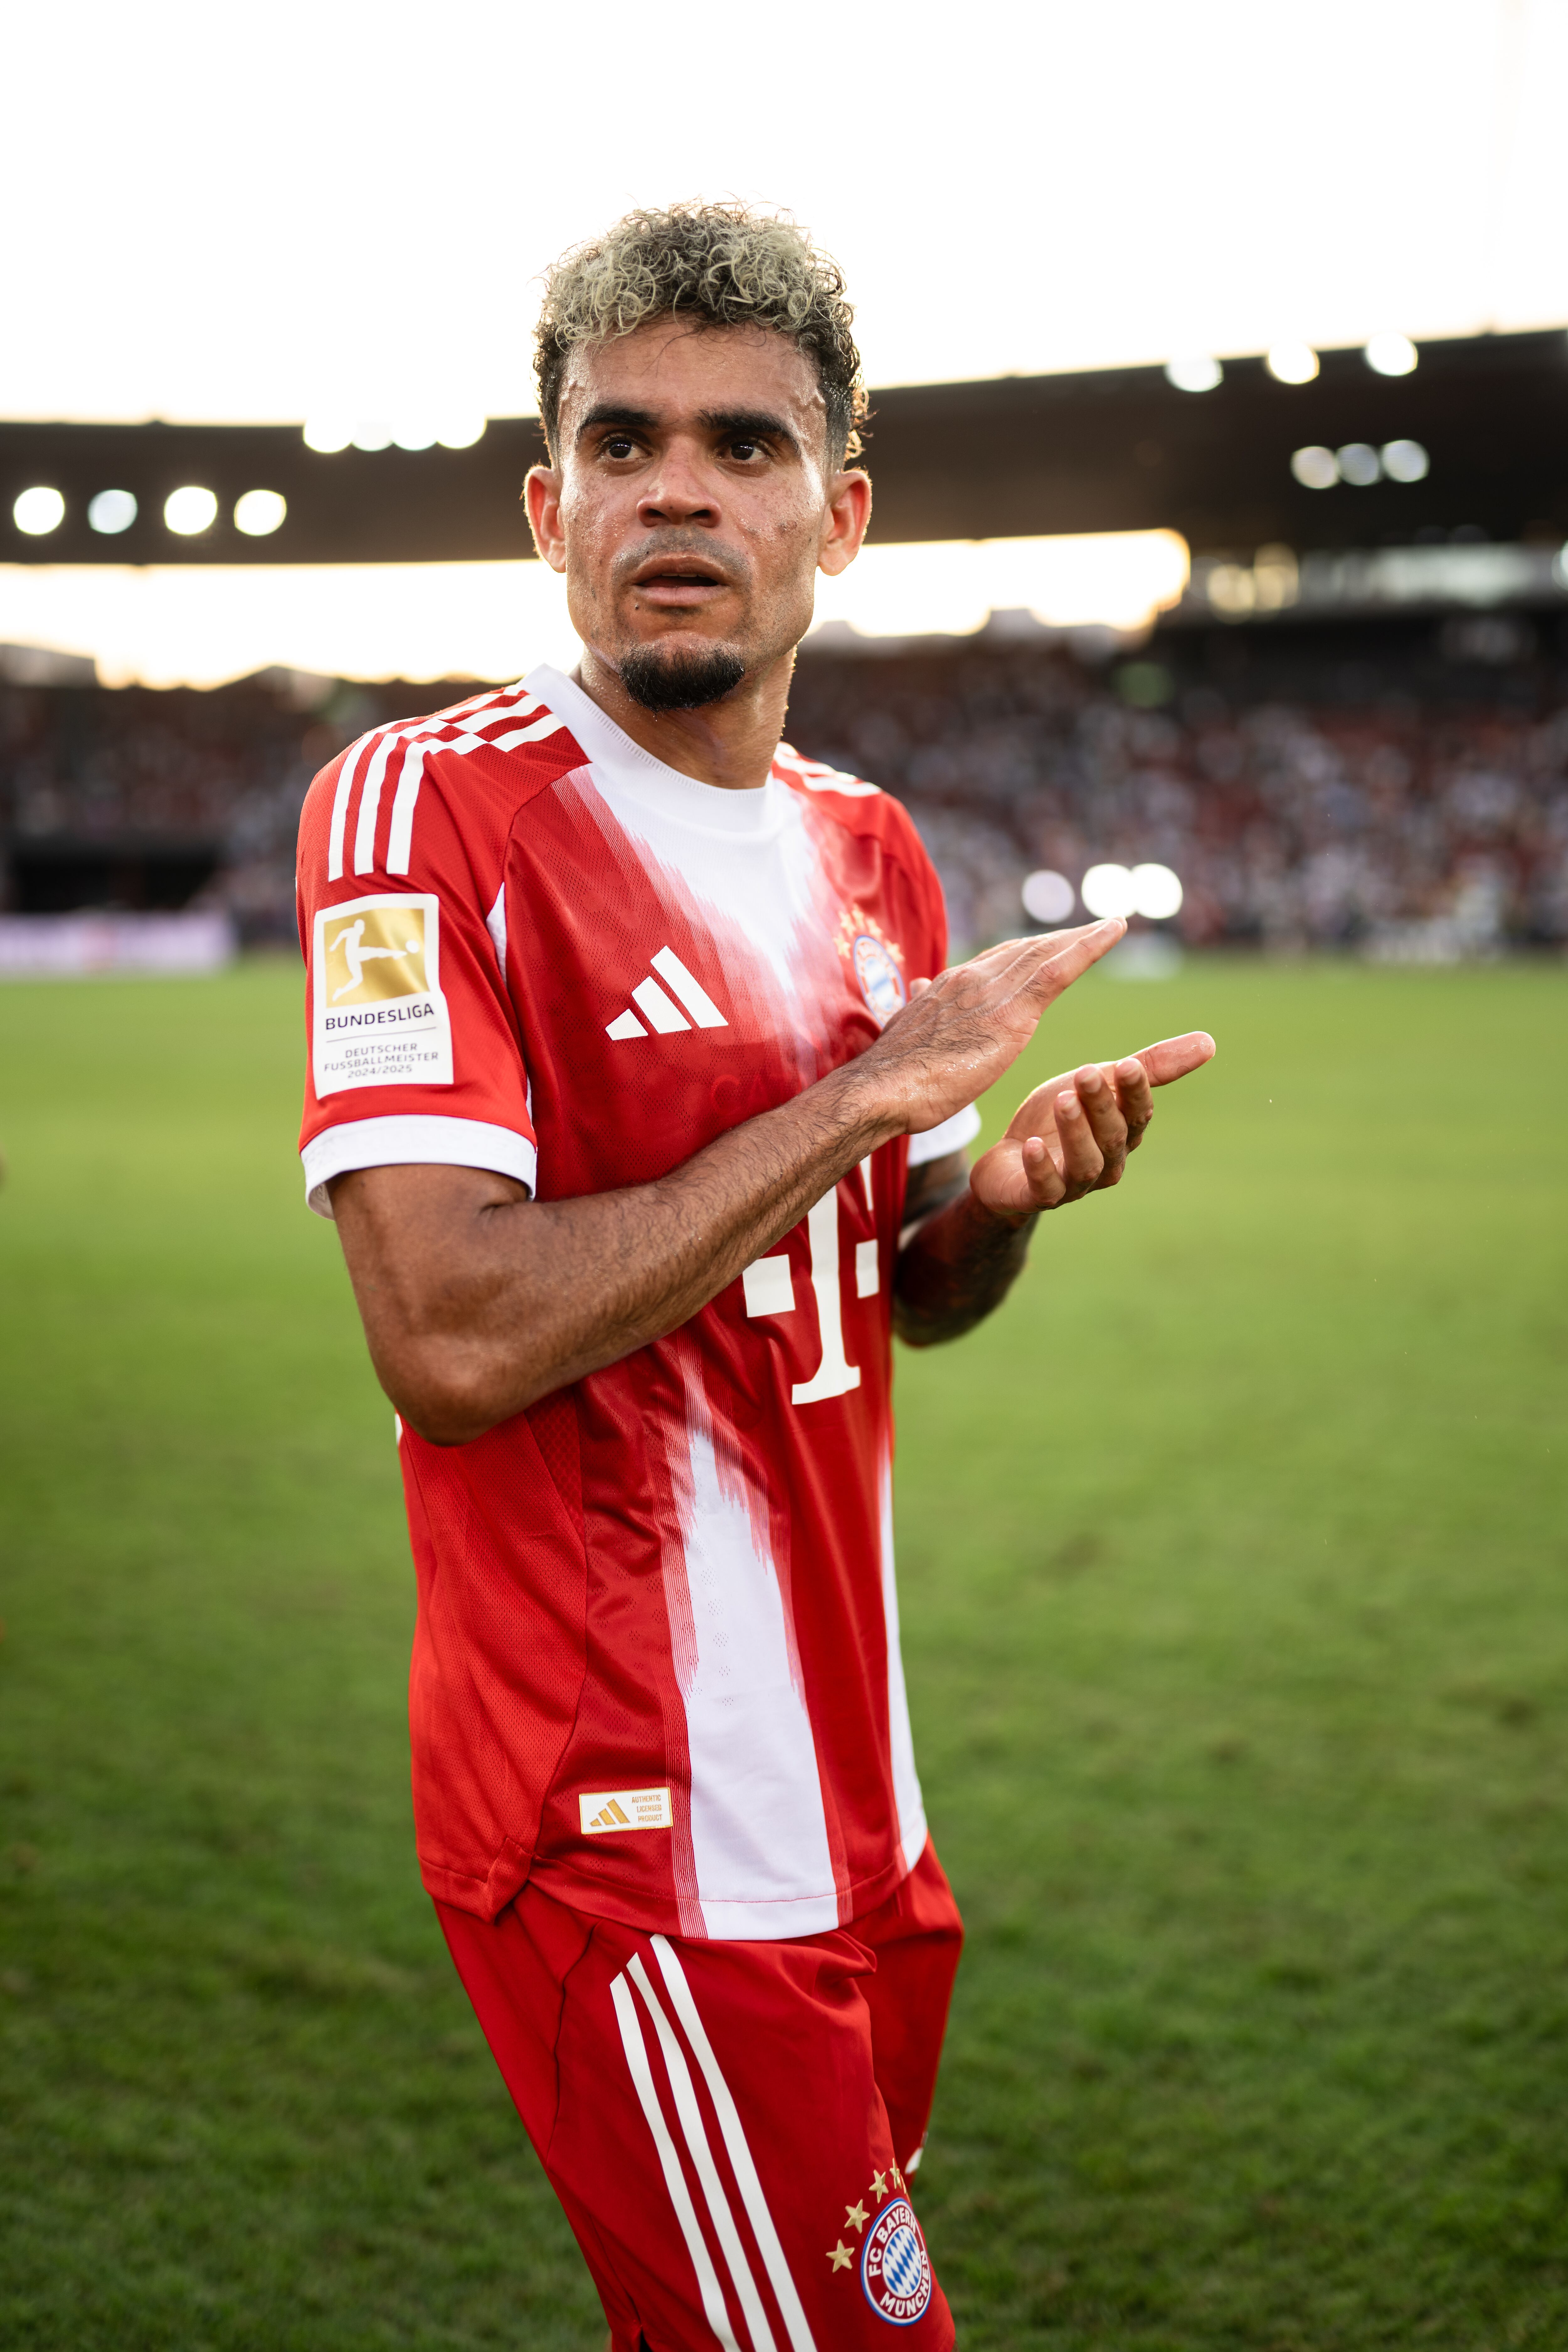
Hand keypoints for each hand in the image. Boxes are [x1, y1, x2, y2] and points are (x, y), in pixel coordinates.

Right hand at [853, 921, 1127, 1137]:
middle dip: (1058, 939)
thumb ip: (921, 1006)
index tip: (1047, 945)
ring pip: (1045, 954)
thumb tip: (920, 986)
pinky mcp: (1011, 1014)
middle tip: (1093, 929)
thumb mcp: (905, 1030)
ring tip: (1112, 927)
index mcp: (948, 986)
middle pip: (1025, 951)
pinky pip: (1059, 970)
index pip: (995, 960)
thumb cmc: (891, 1076)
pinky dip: (1090, 947)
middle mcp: (971, 979)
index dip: (1025, 951)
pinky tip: (1115, 931)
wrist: (881, 1090)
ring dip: (1082, 937)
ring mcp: (991, 992)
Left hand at [969, 1031, 1215, 1218]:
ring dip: (1076, 1133)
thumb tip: (1209, 1041)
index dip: (1135, 1093)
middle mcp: (1106, 1163)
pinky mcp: (1038, 1197)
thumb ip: (1149, 1067)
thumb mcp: (1099, 1084)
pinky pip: (1044, 1188)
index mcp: (1124, 1135)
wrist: (1009, 1160)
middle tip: (1086, 1072)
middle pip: (1112, 1136)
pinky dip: (1040, 1169)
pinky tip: (1031, 1146)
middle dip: (1102, 1105)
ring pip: (1084, 1163)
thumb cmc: (1061, 1118)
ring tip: (1063, 1101)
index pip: (1138, 1114)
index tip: (1127, 1066)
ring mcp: (1074, 1184)